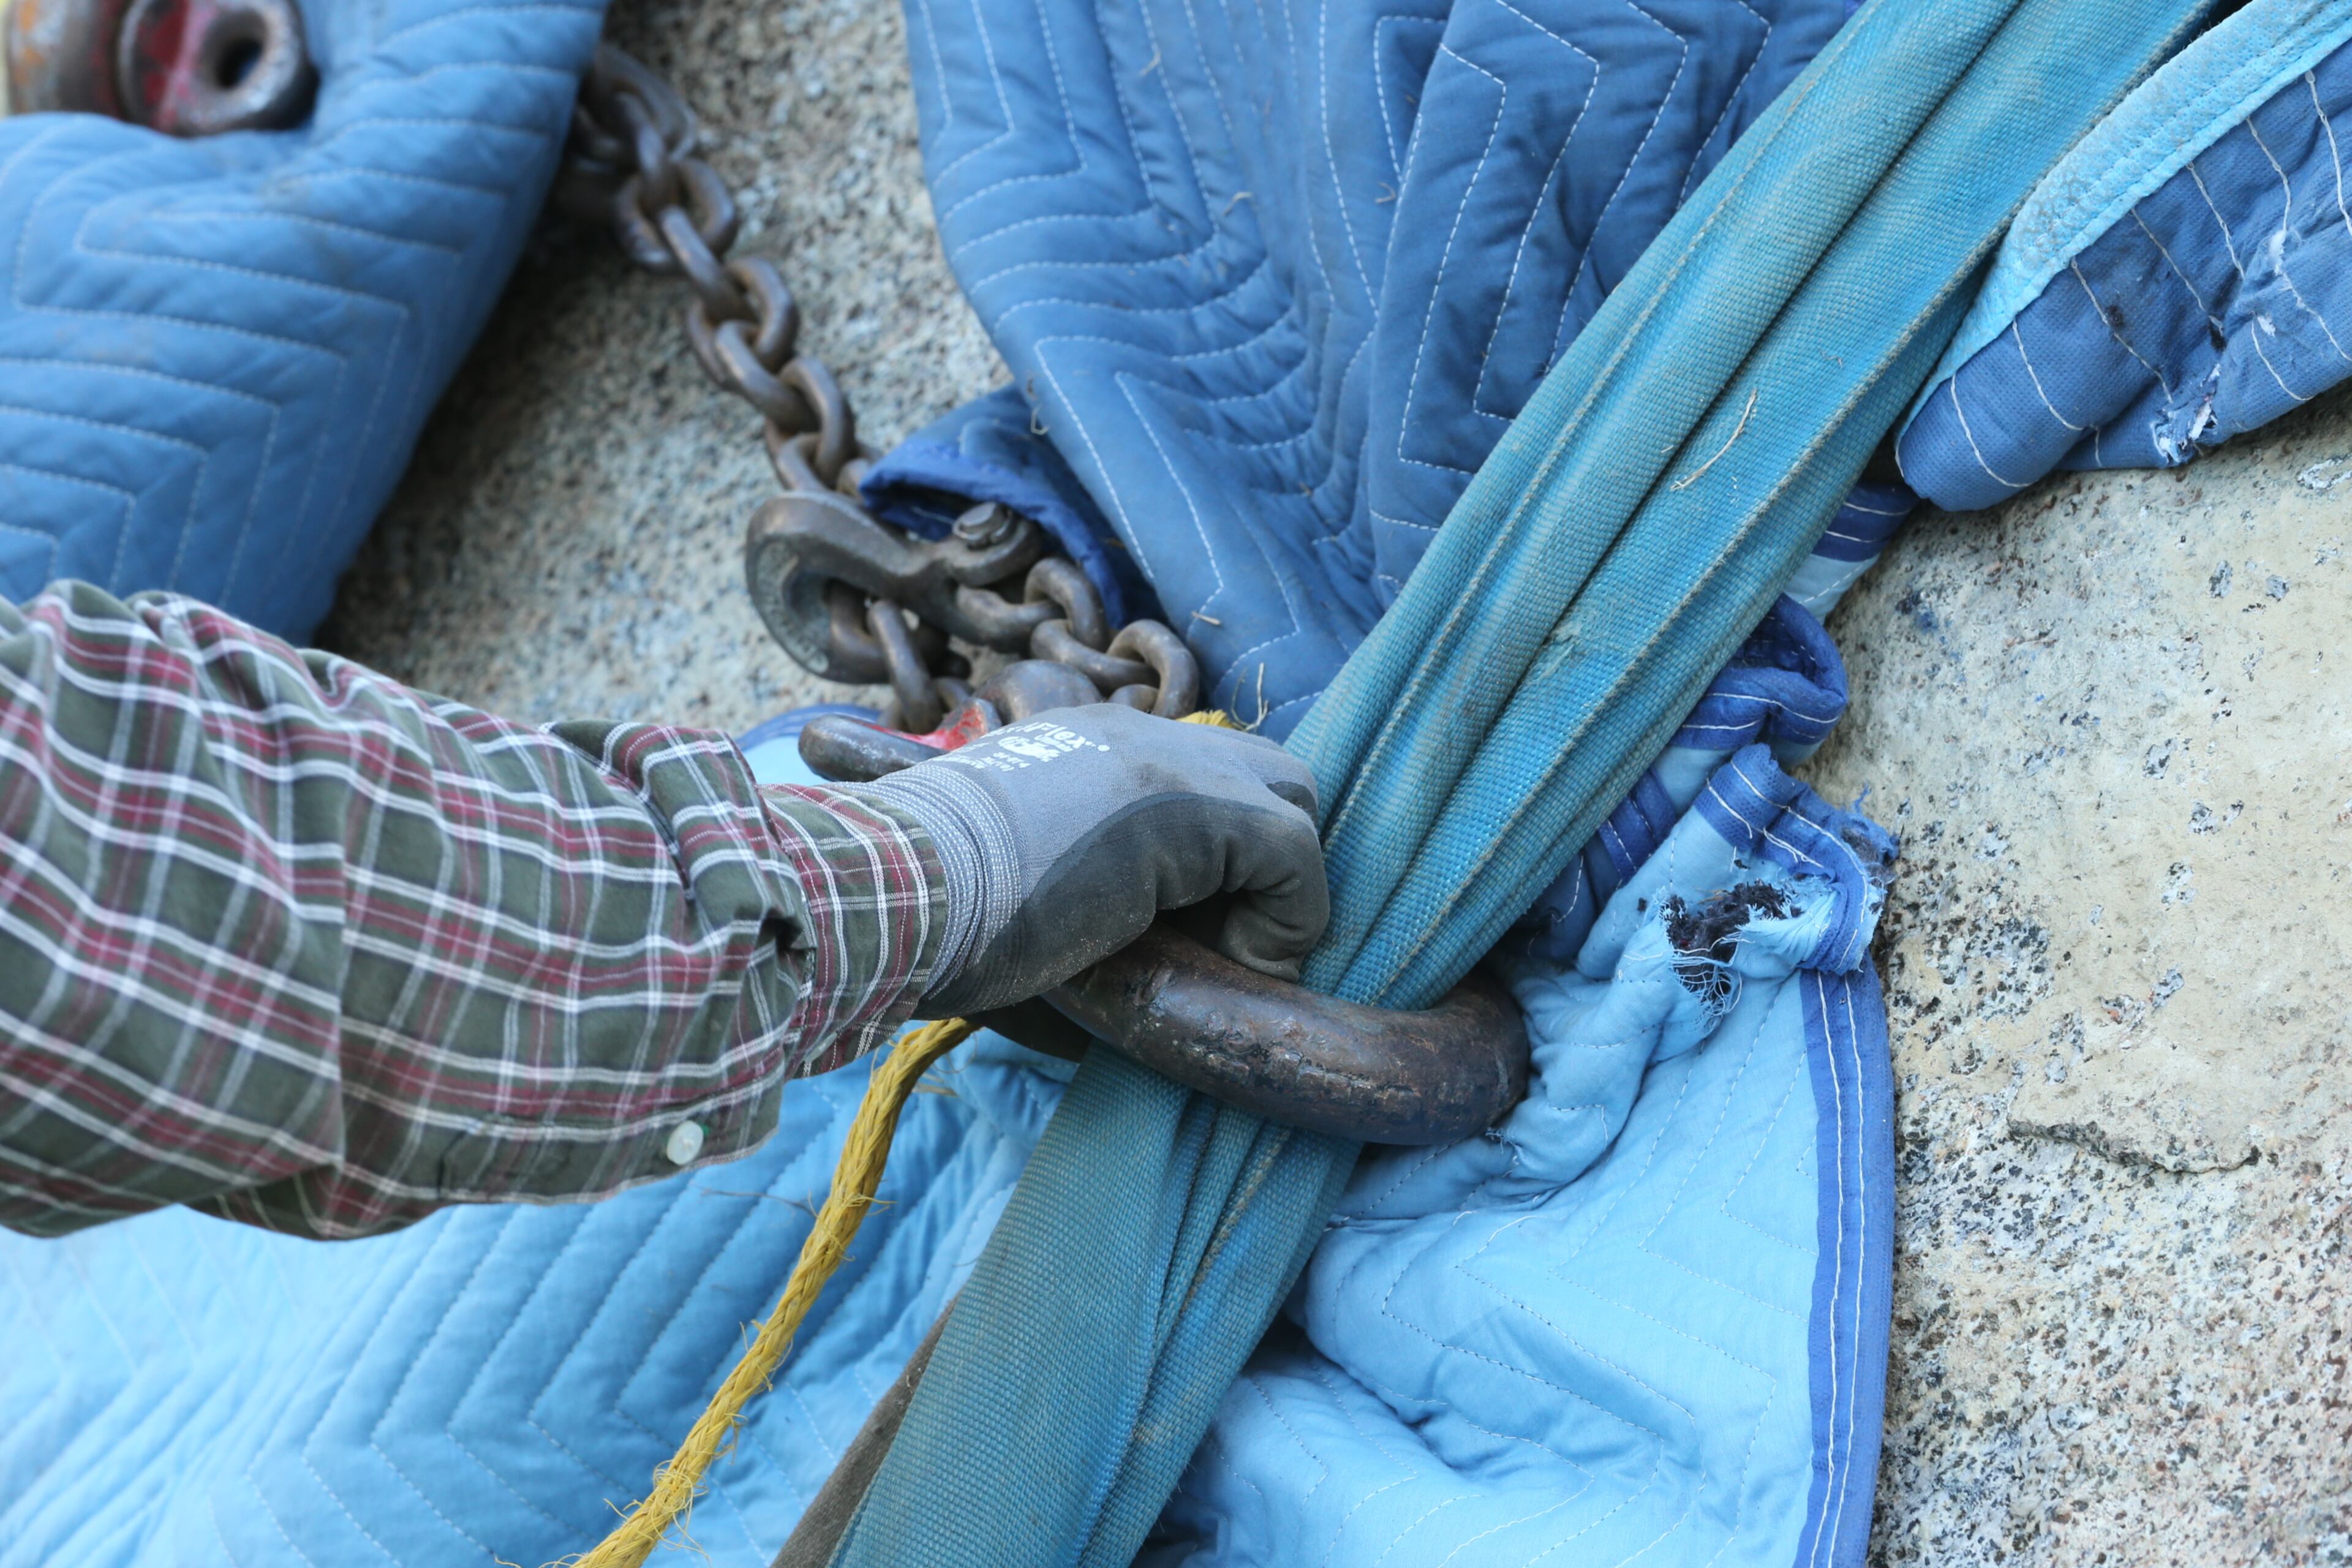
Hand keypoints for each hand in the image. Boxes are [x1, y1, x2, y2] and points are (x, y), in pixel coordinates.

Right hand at [851, 705, 1326, 1016]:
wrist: (890, 892)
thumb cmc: (926, 921)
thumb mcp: (1015, 906)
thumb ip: (1086, 924)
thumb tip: (1136, 1012)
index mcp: (1083, 750)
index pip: (1204, 774)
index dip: (1223, 857)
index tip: (1193, 933)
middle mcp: (1134, 737)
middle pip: (1269, 777)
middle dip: (1268, 862)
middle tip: (1223, 943)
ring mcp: (1168, 759)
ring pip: (1293, 807)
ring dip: (1277, 891)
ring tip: (1229, 963)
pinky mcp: (1197, 804)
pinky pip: (1298, 854)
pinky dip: (1288, 920)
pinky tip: (1236, 967)